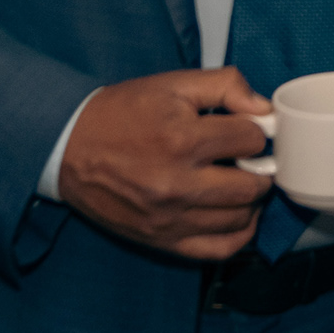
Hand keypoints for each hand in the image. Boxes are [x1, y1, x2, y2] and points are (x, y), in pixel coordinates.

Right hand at [57, 68, 276, 260]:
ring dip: (249, 199)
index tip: (244, 130)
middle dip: (258, 167)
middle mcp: (178, 184)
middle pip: (253, 185)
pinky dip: (238, 234)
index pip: (252, 140)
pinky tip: (235, 215)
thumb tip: (264, 109)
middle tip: (246, 158)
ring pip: (241, 218)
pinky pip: (219, 249)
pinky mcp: (162, 240)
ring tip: (237, 182)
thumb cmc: (120, 114)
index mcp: (182, 139)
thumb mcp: (172, 83)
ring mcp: (171, 218)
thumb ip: (225, 85)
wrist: (68, 147)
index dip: (254, 130)